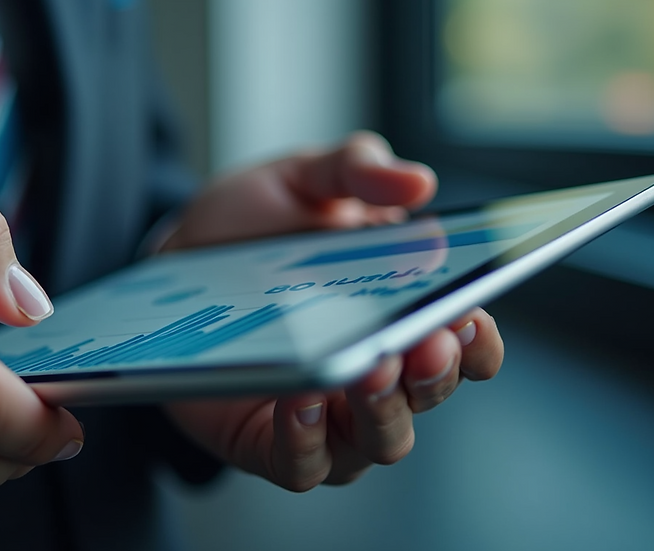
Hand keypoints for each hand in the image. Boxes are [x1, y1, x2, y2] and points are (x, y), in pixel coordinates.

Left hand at [163, 132, 503, 490]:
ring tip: (366, 368)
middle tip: (422, 341)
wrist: (176, 258)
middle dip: (434, 372)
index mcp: (399, 312)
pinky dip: (310, 441)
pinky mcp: (270, 442)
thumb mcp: (302, 178)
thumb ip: (356, 168)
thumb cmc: (253, 226)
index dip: (477, 339)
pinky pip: (305, 463)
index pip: (467, 344)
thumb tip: (415, 181)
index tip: (466, 313)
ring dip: (383, 410)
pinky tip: (302, 399)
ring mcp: (328, 416)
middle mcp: (376, 373)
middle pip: (429, 394)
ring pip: (380, 439)